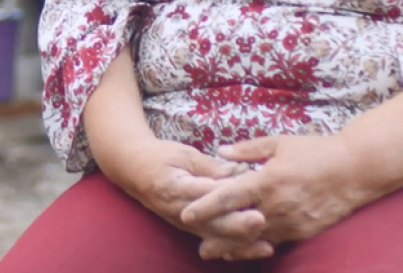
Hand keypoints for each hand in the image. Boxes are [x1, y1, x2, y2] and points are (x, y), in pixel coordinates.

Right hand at [115, 138, 273, 260]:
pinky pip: (215, 242)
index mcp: (176, 188)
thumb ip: (210, 165)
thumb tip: (237, 171)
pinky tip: (257, 250)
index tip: (250, 196)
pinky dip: (236, 248)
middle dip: (238, 225)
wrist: (134, 170)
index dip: (228, 197)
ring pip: (216, 238)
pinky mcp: (192, 229)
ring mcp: (186, 223)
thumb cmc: (160, 157)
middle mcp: (180, 211)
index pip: (205, 196)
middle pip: (213, 223)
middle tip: (262, 220)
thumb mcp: (183, 154)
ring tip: (268, 245)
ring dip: (241, 243)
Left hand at [182, 134, 360, 257]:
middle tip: (198, 246)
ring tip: (215, 251)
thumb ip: (248, 149)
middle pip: (239, 225)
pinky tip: (246, 248)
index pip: (229, 196)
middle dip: (216, 236)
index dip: (206, 206)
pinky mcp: (304, 231)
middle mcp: (277, 205)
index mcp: (267, 180)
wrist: (355, 170)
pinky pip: (276, 241)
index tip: (186, 213)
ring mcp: (292, 221)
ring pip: (256, 238)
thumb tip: (220, 152)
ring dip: (235, 245)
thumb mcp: (279, 143)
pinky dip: (258, 245)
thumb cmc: (314, 151)